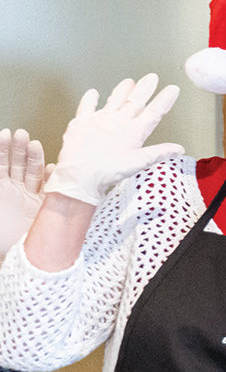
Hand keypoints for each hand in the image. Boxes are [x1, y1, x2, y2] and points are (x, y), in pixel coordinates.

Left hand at [0, 128, 51, 250]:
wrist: (22, 259)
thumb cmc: (2, 237)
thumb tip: (19, 173)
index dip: (1, 149)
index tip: (5, 134)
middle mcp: (15, 193)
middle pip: (17, 165)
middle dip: (18, 148)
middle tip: (20, 134)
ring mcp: (31, 198)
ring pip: (33, 172)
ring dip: (34, 157)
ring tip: (33, 144)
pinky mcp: (47, 207)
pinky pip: (50, 188)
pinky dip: (52, 177)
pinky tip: (52, 168)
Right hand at [42, 74, 182, 205]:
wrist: (79, 178)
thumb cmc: (107, 173)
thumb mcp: (136, 161)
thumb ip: (157, 153)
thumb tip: (180, 149)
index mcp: (134, 133)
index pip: (153, 113)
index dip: (163, 101)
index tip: (173, 89)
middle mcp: (119, 126)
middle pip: (135, 103)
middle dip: (144, 90)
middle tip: (152, 77)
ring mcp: (101, 124)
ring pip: (114, 103)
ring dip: (121, 92)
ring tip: (129, 82)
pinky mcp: (82, 125)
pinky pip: (86, 109)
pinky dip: (89, 100)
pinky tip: (93, 93)